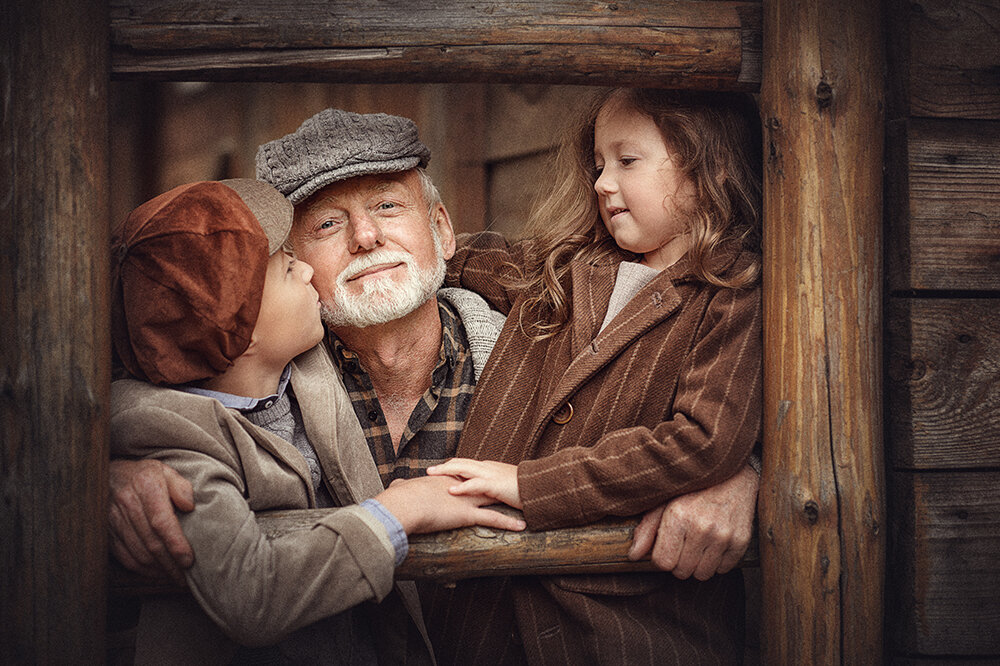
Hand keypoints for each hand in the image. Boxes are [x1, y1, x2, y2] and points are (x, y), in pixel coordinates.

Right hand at [109, 458, 194, 583]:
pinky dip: (143, 569)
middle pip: (151, 542)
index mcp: (145, 486)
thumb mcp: (165, 470)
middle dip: (171, 564)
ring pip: (139, 553)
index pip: (161, 521)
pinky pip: (126, 557)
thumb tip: (189, 506)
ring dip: (159, 569)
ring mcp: (113, 520)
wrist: (106, 475)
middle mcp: (127, 504)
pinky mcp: (107, 533)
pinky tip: (157, 572)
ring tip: (176, 577)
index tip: (188, 560)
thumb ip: (181, 486)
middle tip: (187, 577)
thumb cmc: (143, 475)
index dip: (175, 543)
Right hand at [376, 474, 525, 534]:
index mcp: (444, 480)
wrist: (402, 504)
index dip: (475, 480)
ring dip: (509, 504)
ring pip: (494, 500)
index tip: (485, 481)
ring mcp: (465, 500)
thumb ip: (401, 488)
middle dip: (498, 488)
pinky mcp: (467, 515)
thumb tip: (395, 487)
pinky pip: (492, 519)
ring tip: (525, 506)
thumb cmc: (398, 500)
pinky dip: (508, 523)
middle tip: (512, 490)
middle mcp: (459, 487)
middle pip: (484, 485)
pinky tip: (521, 527)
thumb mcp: (401, 490)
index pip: (465, 479)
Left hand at [425, 458, 521, 508]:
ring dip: (446, 471)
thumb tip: (484, 493)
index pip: (465, 464)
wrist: (541, 486)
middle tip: (428, 470)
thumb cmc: (524, 489)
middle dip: (443, 466)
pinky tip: (451, 490)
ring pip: (463, 468)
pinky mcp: (495, 484)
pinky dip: (462, 486)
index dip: (451, 467)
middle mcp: (487, 467)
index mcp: (488, 468)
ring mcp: (490, 474)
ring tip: (431, 474)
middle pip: (460, 463)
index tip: (439, 471)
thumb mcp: (504, 486)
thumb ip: (492, 487)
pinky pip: (474, 484)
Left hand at [628, 463, 757, 580]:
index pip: (663, 562)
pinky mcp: (741, 541)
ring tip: (697, 544)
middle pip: (682, 572)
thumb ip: (647, 528)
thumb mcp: (664, 500)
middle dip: (678, 562)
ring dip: (697, 564)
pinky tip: (714, 543)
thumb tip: (633, 555)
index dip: (661, 557)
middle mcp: (701, 528)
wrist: (734, 473)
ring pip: (702, 574)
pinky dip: (717, 562)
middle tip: (682, 544)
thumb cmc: (694, 487)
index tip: (665, 546)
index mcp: (678, 517)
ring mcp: (723, 536)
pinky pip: (723, 569)